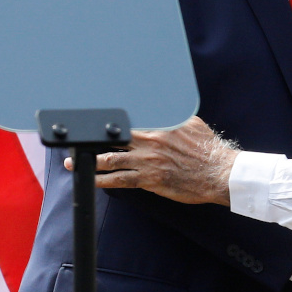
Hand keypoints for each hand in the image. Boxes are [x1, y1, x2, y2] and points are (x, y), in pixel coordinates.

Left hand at [65, 117, 238, 204]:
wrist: (218, 172)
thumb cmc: (208, 149)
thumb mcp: (192, 124)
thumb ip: (173, 117)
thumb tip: (163, 111)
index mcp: (159, 126)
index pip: (127, 121)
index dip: (108, 123)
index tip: (93, 122)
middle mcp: (150, 142)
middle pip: (113, 138)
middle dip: (91, 140)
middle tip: (75, 142)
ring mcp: (148, 162)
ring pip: (110, 160)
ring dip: (88, 161)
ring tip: (73, 163)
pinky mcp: (149, 180)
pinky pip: (120, 181)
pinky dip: (102, 180)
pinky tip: (91, 180)